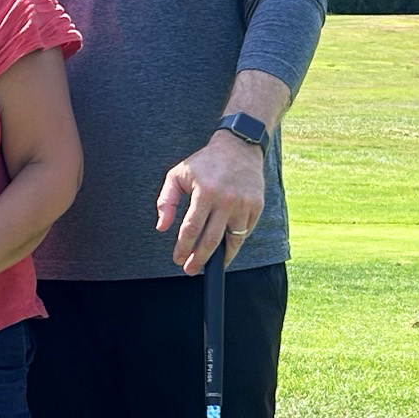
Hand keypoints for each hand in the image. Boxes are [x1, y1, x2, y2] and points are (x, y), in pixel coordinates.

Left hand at [156, 131, 263, 274]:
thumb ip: (166, 200)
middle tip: (190, 270)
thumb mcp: (178, 174)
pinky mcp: (256, 207)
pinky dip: (234, 244)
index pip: (191, 229)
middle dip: (198, 260)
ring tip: (209, 267)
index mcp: (205, 192)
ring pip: (232, 241)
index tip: (177, 259)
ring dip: (219, 258)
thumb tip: (161, 227)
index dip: (183, 248)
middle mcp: (226, 200)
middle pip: (211, 240)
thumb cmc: (204, 163)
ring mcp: (244, 204)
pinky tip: (224, 250)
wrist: (239, 147)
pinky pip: (245, 233)